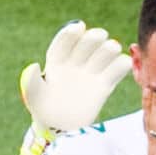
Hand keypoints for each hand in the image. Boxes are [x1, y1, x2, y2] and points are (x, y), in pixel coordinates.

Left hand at [19, 21, 129, 154]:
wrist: (58, 128)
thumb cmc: (43, 109)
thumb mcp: (33, 96)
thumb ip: (32, 82)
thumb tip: (34, 66)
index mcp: (57, 60)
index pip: (65, 41)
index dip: (71, 33)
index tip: (79, 26)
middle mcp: (75, 62)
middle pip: (87, 43)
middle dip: (94, 37)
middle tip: (101, 35)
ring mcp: (91, 73)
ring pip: (104, 53)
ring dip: (110, 47)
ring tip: (113, 48)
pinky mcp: (103, 85)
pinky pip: (116, 70)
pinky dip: (122, 64)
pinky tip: (124, 63)